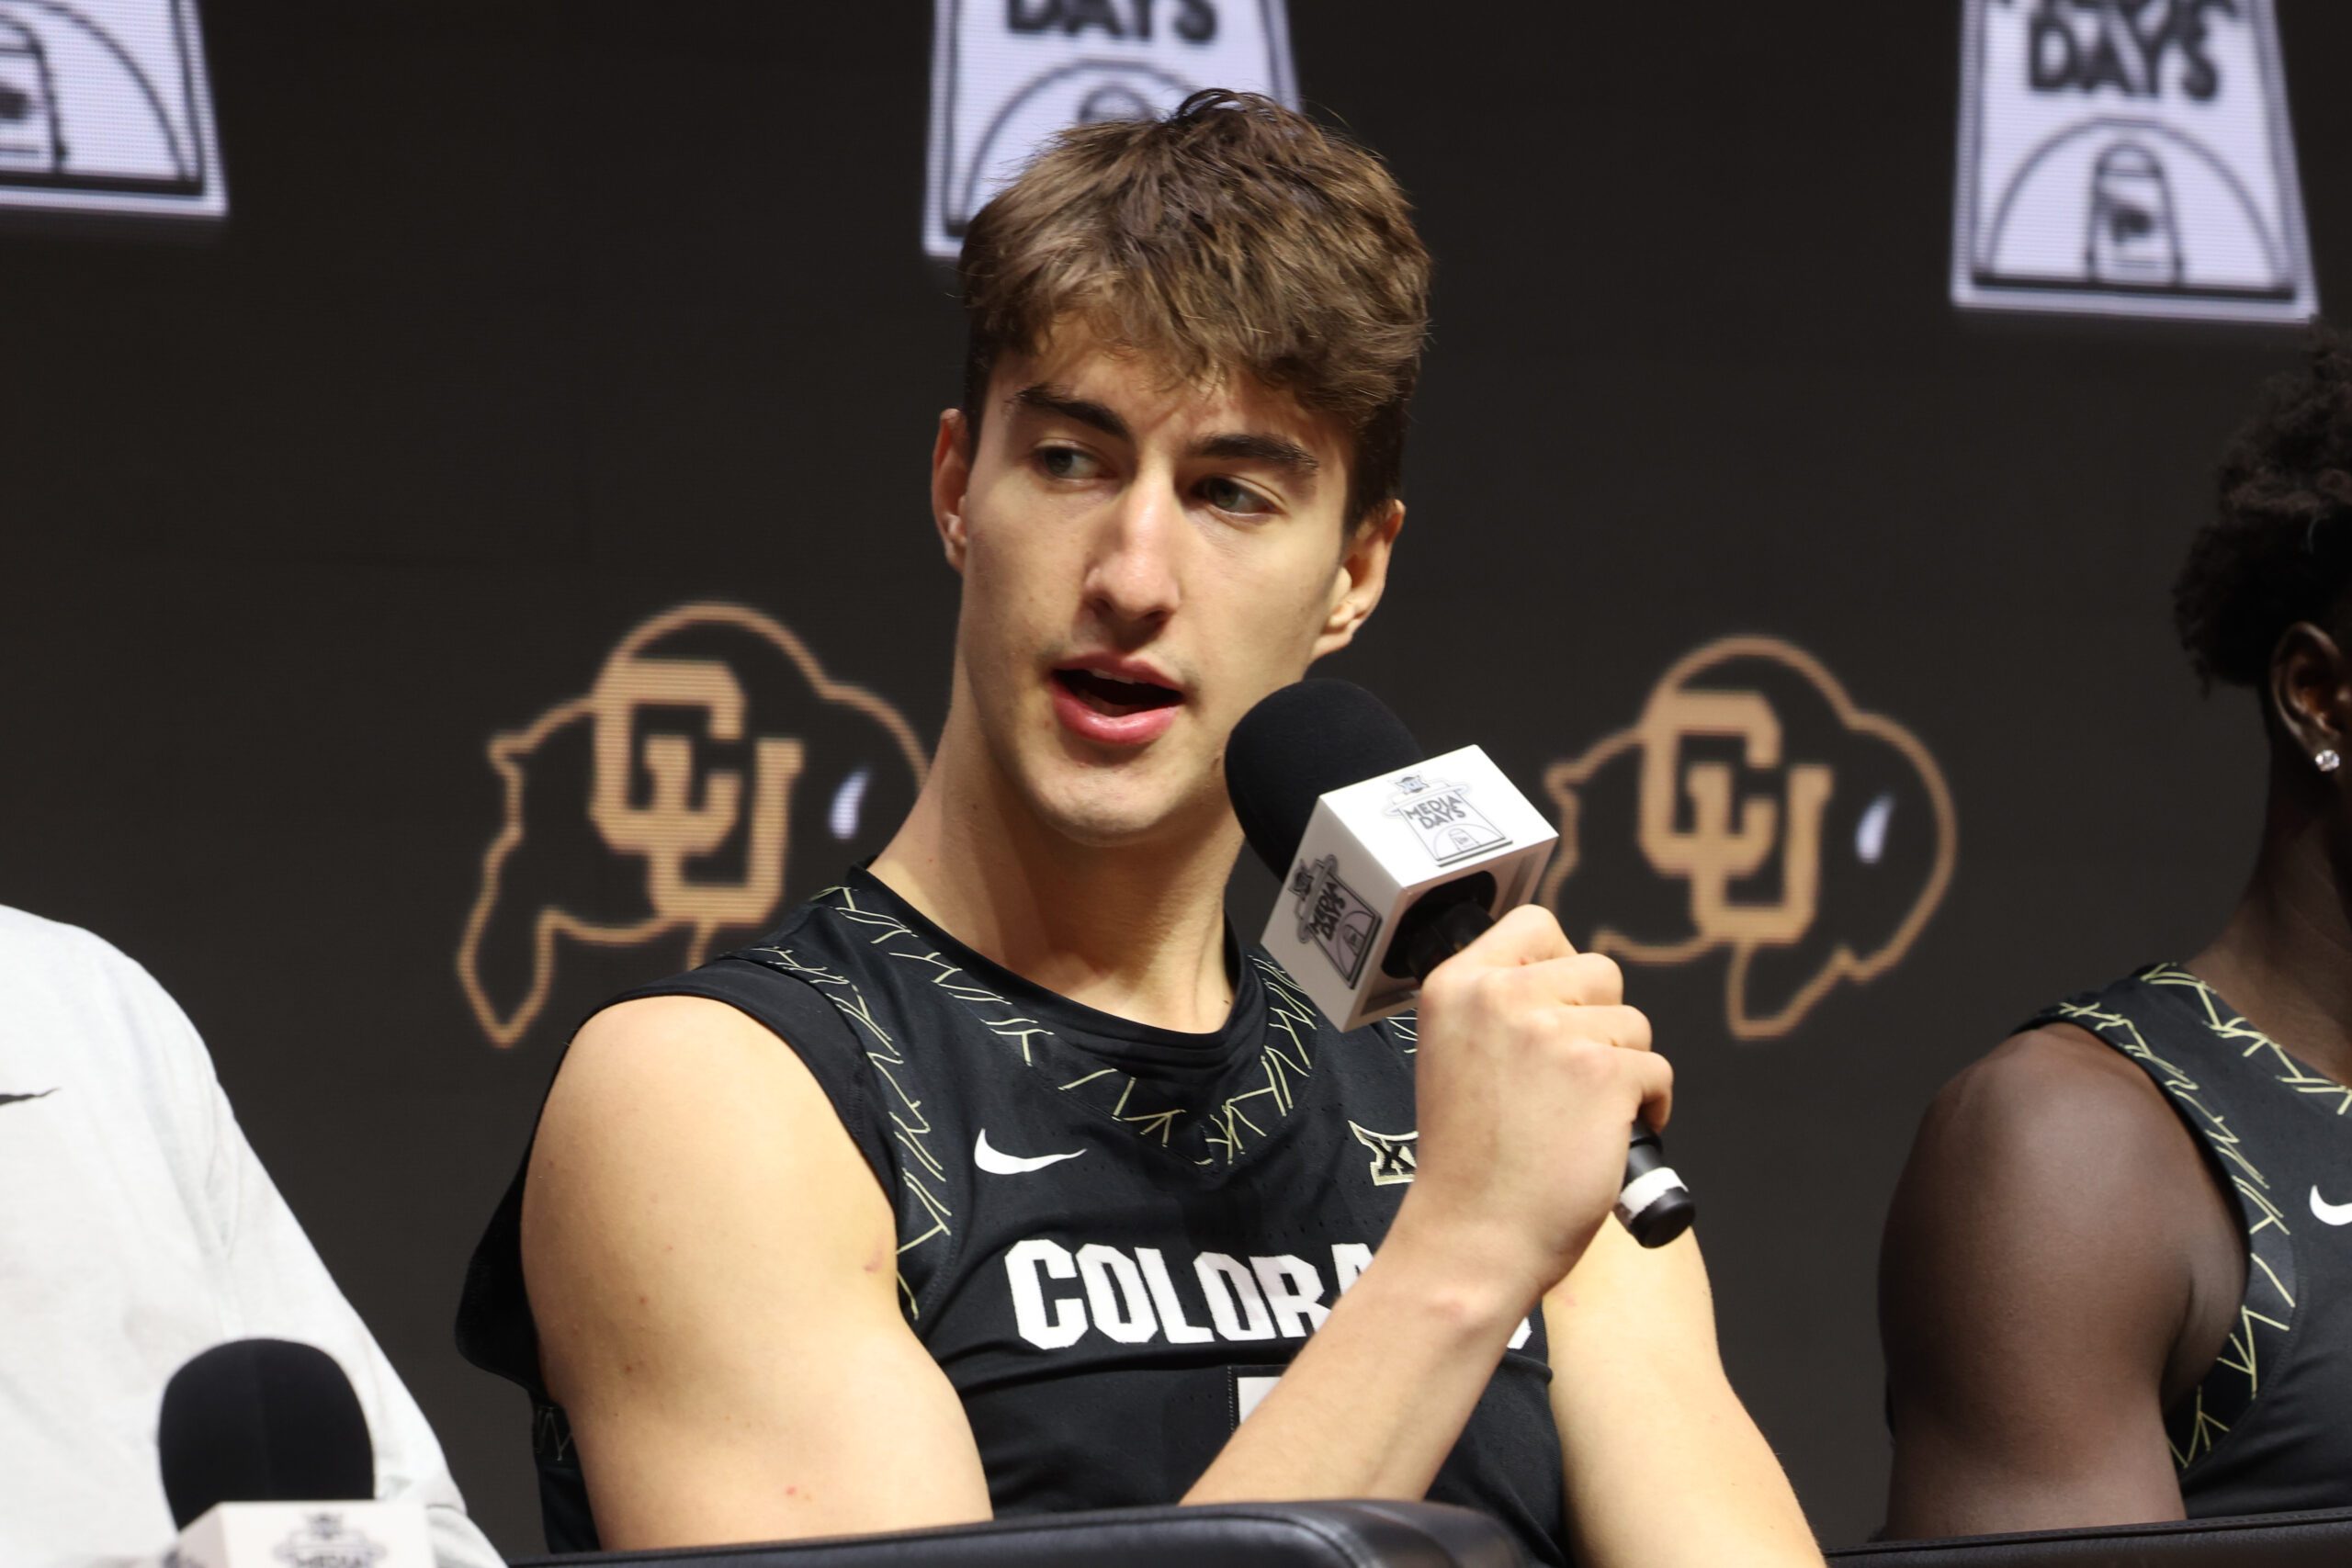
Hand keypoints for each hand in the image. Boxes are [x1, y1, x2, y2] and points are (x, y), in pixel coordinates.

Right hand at [1394, 904, 1670, 1307]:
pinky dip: (1649, 1108)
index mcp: (1454, 985)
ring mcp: (1552, 1032)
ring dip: (1624, 1069)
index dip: (1561, 964)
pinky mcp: (1603, 1073)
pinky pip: (1657, 1071)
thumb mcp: (1454, 1056)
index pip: (1535, 923)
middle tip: (1569, 1082)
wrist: (1473, 1237)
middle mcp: (1500, 996)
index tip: (1557, 1007)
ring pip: (1633, 1024)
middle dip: (1600, 1023)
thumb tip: (1567, 980)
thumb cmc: (1468, 1162)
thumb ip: (1497, 1009)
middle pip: (1599, 971)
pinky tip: (1609, 1139)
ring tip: (1581, 1118)